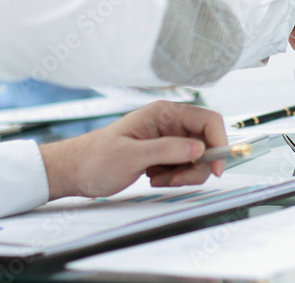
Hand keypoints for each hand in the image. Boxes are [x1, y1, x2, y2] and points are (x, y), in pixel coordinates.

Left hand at [39, 101, 226, 199]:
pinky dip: (175, 178)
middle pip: (206, 142)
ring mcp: (167, 140)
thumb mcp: (132, 155)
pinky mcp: (163, 155)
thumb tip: (199, 149)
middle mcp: (169, 124)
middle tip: (177, 180)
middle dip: (197, 166)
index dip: (218, 142)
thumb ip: (167, 150)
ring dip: (184, 175)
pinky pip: (184, 167)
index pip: (208, 120)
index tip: (217, 166)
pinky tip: (153, 178)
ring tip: (158, 178)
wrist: (75, 171)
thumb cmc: (95, 158)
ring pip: (197, 158)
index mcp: (163, 113)